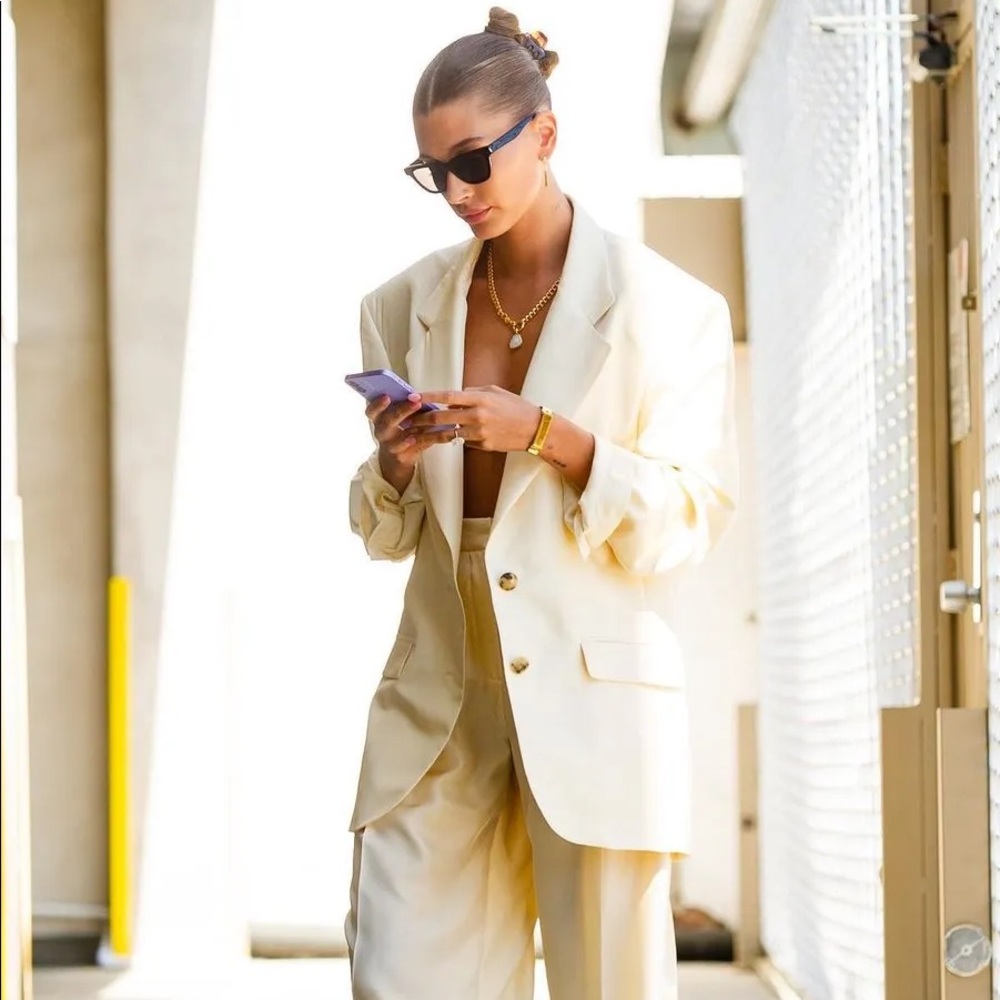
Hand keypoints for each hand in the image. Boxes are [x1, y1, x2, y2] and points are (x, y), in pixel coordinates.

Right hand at [365, 395, 450, 489]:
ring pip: (399, 439)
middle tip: (416, 403)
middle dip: (401, 411)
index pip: (371, 411)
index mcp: (378, 419)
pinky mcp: (402, 457)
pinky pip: (417, 447)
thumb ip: (406, 406)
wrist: (397, 458)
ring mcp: (390, 446)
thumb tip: (420, 394)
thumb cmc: (401, 430)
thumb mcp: (400, 417)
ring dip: (414, 429)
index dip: (377, 404)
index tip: (387, 396)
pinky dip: (428, 440)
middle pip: (387, 421)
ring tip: (427, 423)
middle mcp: (381, 432)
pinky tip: (437, 434)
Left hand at [409, 386, 540, 451]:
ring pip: (449, 433)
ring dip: (434, 433)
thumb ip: (472, 393)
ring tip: (419, 432)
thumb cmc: (515, 406)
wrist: (534, 429)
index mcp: (480, 399)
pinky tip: (450, 437)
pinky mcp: (483, 445)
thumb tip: (453, 397)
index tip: (413, 397)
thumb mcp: (494, 391)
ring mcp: (479, 433)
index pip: (448, 396)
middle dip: (422, 420)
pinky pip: (464, 441)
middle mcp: (477, 416)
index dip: (429, 396)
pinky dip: (457, 438)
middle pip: (442, 418)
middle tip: (408, 420)